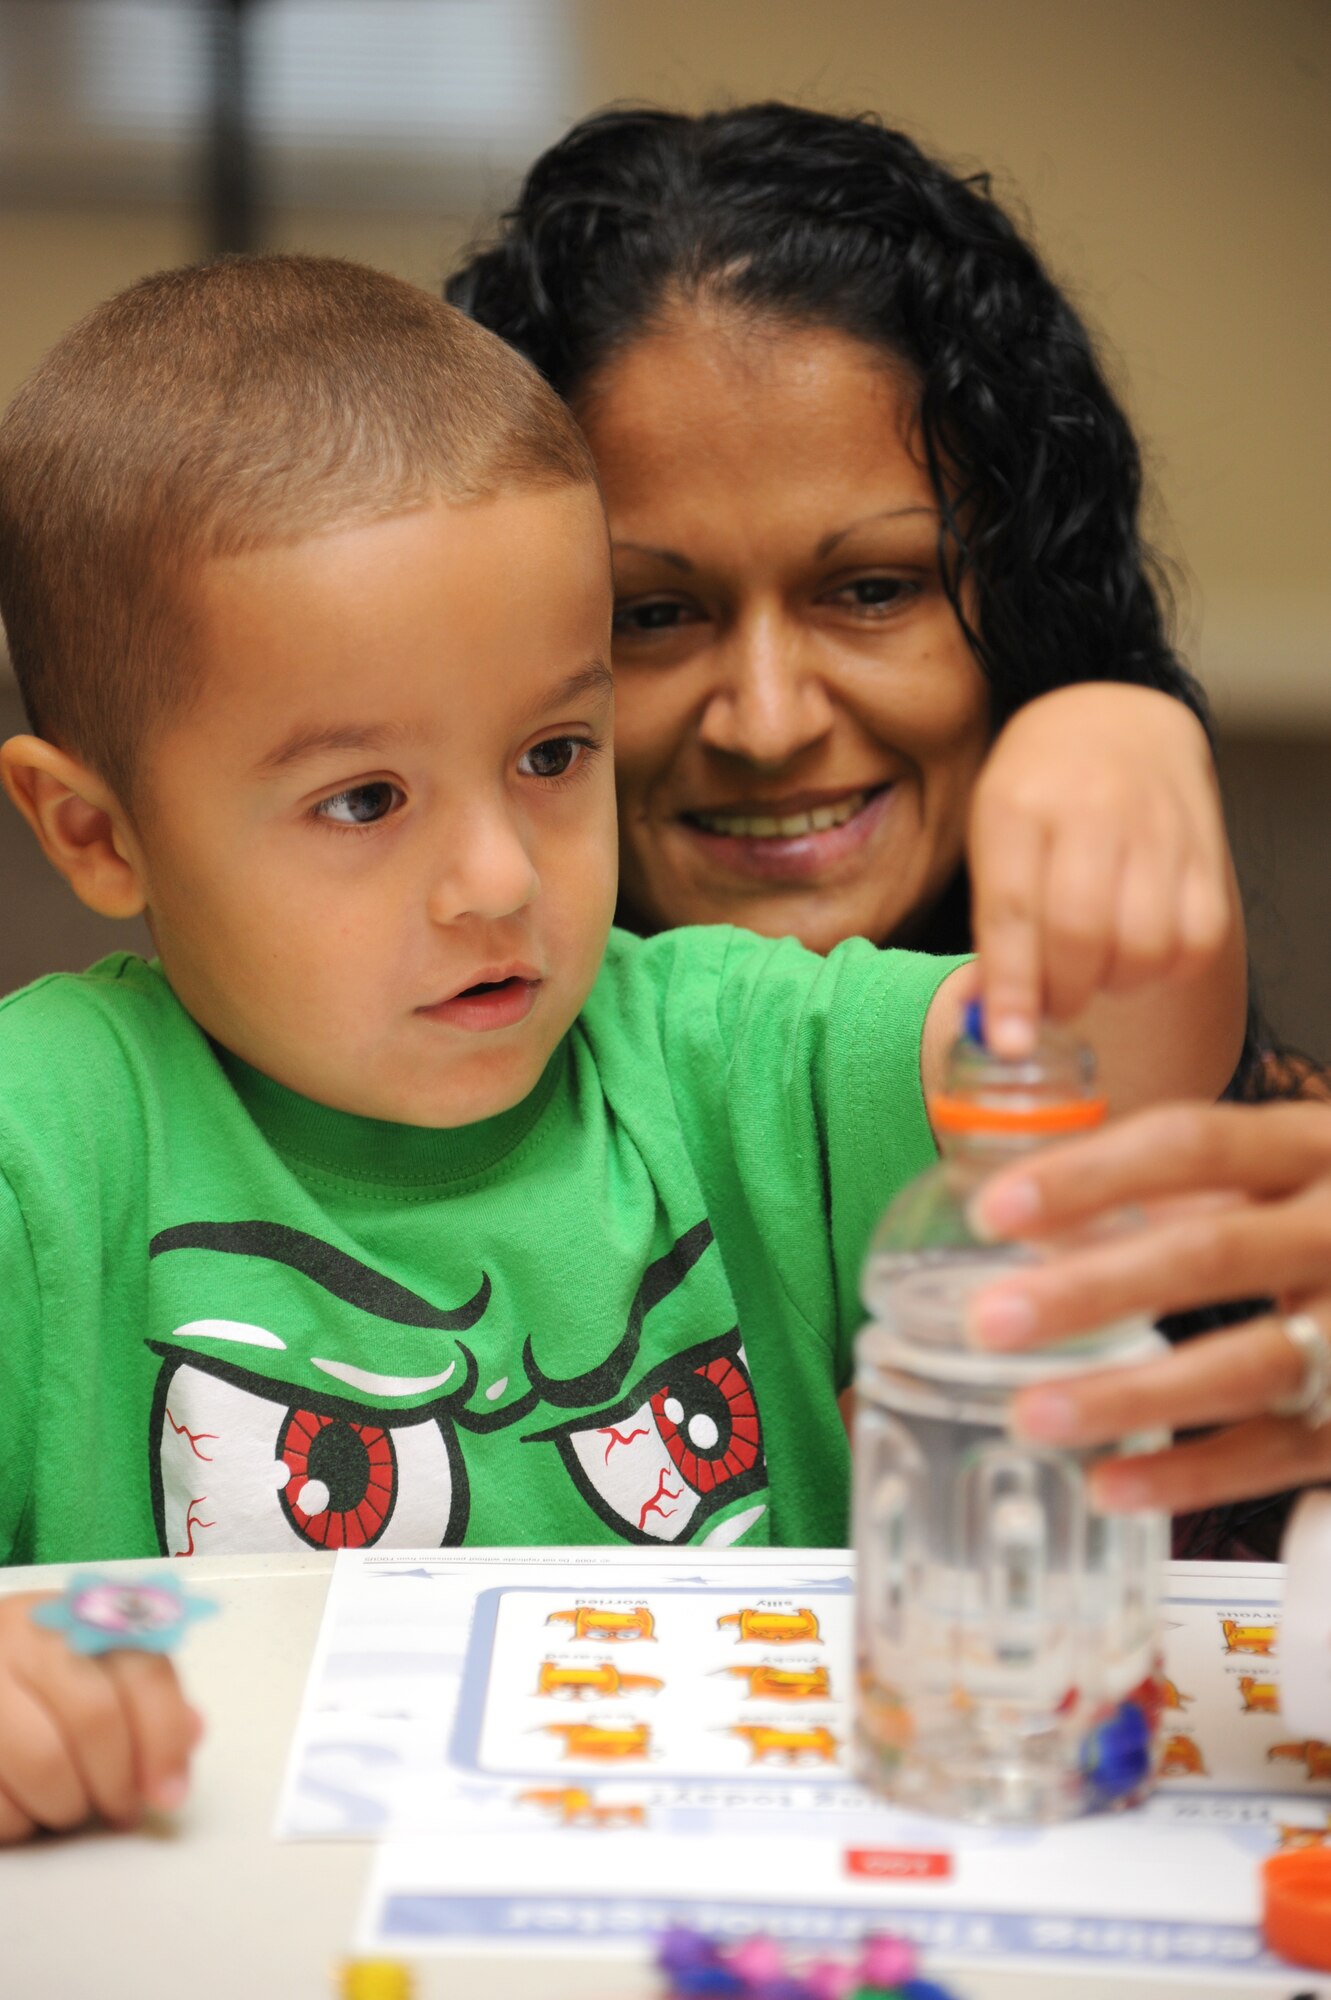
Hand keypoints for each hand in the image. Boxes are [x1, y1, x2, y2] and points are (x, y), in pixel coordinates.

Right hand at [0, 1590, 201, 1841]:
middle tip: (123, 1809)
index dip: (164, 1737)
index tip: (170, 1791)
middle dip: (119, 1780)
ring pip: (45, 1764)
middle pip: (95, 1717)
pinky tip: (27, 1807)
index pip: (140, 1670)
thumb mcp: (94, 1665)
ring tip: (72, 1805)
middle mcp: (22, 1640)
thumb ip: (147, 1696)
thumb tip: (191, 1733)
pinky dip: (21, 1822)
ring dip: (70, 1805)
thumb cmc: (37, 1675)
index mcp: (75, 1617)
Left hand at [965, 1100, 1330, 1513]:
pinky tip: (1111, 1484)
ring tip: (1033, 1415)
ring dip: (1132, 1394)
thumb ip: (1173, 1193)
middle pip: (1212, 1253)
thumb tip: (1039, 1226)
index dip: (1089, 1176)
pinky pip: (1279, 1450)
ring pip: (1248, 1363)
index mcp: (1312, 1148)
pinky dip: (1191, 1475)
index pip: (1191, 1145)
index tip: (994, 1210)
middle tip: (990, 1321)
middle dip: (1092, 1290)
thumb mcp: (1280, 1174)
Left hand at [969, 684, 1233, 1059]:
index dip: (1012, 985)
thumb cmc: (1038, 792)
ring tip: (1095, 970)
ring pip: (1144, 943)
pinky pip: (1197, 937)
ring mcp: (1155, 824)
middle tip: (1053, 1004)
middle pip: (1081, 931)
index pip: (1013, 908)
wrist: (1113, 718)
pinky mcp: (1204, 845)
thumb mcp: (992, 837)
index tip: (1010, 1044)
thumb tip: (992, 1022)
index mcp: (1017, 804)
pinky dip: (1166, 968)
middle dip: (1063, 994)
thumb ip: (993, 926)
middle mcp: (1090, 807)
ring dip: (1115, 984)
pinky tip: (1139, 952)